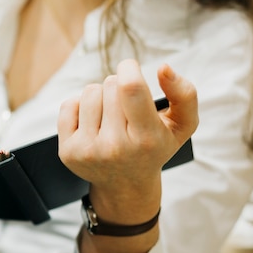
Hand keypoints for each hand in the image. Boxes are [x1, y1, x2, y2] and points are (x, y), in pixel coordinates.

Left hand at [57, 59, 197, 206]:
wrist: (126, 185)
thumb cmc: (154, 147)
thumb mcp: (182, 125)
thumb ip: (184, 94)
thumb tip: (163, 68)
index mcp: (146, 139)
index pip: (130, 89)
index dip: (129, 68)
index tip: (130, 68)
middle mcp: (115, 147)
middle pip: (110, 85)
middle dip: (119, 86)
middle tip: (126, 108)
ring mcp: (88, 151)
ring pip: (90, 92)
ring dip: (101, 96)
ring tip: (110, 114)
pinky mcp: (67, 152)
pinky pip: (69, 105)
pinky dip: (80, 106)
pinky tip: (93, 122)